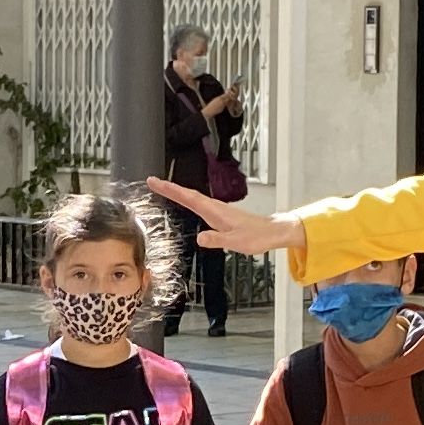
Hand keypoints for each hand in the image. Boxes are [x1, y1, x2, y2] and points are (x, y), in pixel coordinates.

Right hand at [144, 177, 300, 261]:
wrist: (272, 232)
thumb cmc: (256, 236)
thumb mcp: (236, 242)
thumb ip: (217, 240)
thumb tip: (199, 238)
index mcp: (214, 211)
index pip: (187, 197)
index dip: (170, 189)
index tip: (155, 182)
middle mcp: (214, 207)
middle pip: (187, 193)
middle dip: (168, 187)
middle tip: (152, 182)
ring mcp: (217, 209)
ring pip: (192, 197)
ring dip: (176, 192)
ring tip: (162, 189)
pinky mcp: (220, 214)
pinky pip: (198, 203)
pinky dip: (187, 198)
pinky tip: (185, 201)